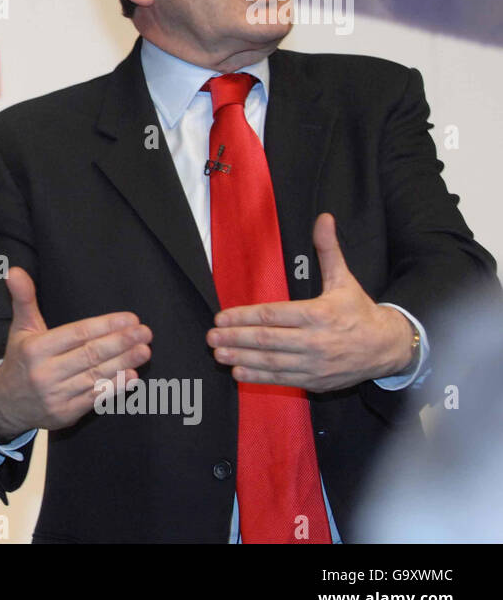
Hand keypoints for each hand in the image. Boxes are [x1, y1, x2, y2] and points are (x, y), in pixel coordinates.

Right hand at [0, 267, 151, 439]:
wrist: (5, 404)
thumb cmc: (20, 359)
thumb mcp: (20, 328)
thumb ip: (24, 299)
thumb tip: (14, 270)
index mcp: (35, 348)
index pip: (77, 334)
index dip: (106, 326)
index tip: (131, 318)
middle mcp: (44, 372)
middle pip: (90, 355)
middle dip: (121, 342)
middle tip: (146, 332)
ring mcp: (55, 395)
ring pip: (95, 376)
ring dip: (124, 363)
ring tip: (145, 350)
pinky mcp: (64, 414)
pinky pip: (94, 399)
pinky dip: (114, 387)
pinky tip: (132, 376)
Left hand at [206, 213, 415, 391]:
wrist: (388, 347)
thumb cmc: (358, 311)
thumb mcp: (344, 279)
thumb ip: (328, 250)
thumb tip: (324, 218)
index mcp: (319, 314)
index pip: (274, 315)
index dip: (245, 317)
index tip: (221, 317)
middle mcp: (316, 341)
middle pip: (268, 340)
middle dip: (236, 338)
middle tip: (210, 336)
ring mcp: (315, 364)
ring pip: (272, 362)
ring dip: (242, 358)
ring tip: (218, 354)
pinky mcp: (316, 381)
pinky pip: (283, 379)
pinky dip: (259, 378)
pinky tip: (238, 371)